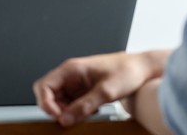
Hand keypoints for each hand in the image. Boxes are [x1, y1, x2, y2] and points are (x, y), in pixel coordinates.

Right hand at [33, 51, 166, 126]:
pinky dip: (76, 111)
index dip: (46, 103)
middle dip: (55, 109)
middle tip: (69, 119)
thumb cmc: (126, 71)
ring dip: (67, 111)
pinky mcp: (83, 90)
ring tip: (84, 115)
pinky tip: (90, 112)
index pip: (44, 86)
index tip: (58, 117)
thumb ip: (84, 106)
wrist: (142, 68)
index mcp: (71, 69)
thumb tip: (65, 119)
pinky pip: (71, 103)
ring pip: (59, 100)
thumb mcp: (106, 91)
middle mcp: (70, 75)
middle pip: (48, 94)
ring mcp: (76, 82)